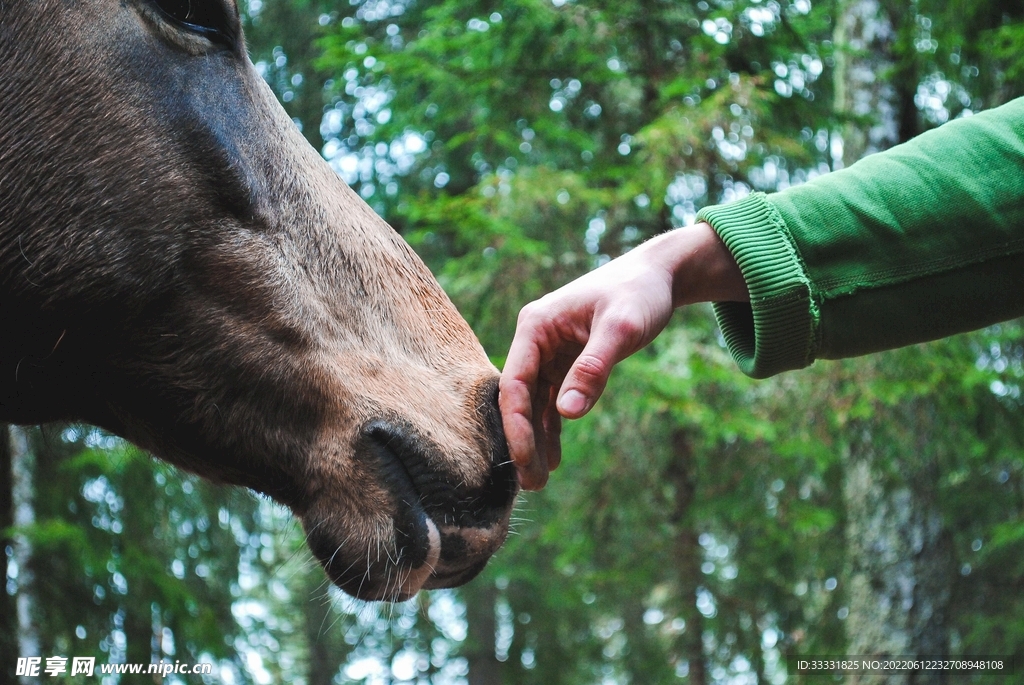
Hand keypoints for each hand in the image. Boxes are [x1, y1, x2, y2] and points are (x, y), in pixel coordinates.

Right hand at [499, 222, 746, 489]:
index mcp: (536, 326)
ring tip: (539, 482)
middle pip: (520, 398)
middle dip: (523, 441)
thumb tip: (567, 414)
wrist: (658, 276)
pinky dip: (554, 427)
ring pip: (535, 404)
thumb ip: (593, 369)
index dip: (517, 424)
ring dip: (536, 440)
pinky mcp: (566, 363)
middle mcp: (535, 340)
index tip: (525, 459)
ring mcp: (548, 353)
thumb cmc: (639, 293)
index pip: (515, 382)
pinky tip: (555, 458)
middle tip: (532, 485)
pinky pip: (553, 401)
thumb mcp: (622, 329)